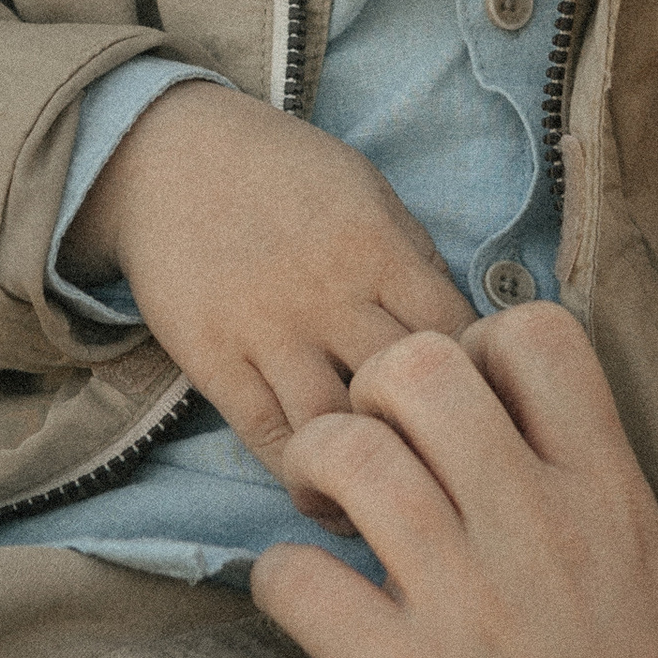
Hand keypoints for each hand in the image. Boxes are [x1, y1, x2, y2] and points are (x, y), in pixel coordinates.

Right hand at [69, 89, 468, 480]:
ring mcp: (269, 330)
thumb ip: (414, 259)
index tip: (485, 411)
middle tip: (451, 474)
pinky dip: (303, 472)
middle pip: (402, 386)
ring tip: (390, 500)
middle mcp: (329, 294)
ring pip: (336, 423)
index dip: (482, 380)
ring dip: (368, 469)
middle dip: (433, 434)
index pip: (456, 332)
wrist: (171, 157)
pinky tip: (327, 494)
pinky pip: (267, 434)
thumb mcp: (366, 191)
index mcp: (377, 248)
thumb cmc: (284, 175)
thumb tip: (466, 335)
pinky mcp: (215, 359)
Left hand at [255, 314, 657, 657]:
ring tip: (325, 515)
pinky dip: (280, 579)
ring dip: (312, 465)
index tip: (459, 415)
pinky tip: (310, 609)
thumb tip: (548, 452)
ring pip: (349, 447)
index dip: (476, 347)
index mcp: (615, 497)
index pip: (535, 332)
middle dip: (372, 390)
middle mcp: (541, 527)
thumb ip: (606, 506)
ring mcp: (471, 603)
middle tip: (369, 455)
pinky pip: (297, 578)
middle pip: (420, 362)